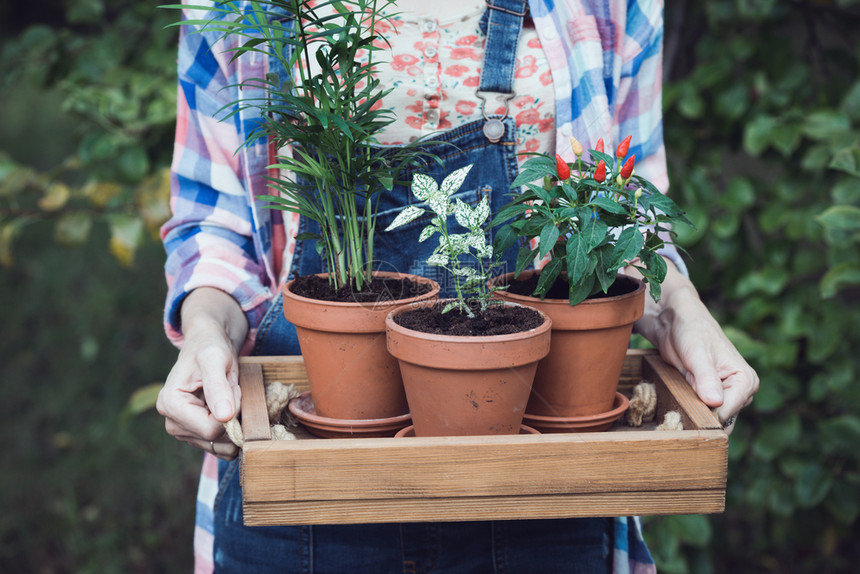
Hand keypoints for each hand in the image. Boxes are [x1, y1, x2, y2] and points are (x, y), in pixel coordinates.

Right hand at [157, 288, 248, 458]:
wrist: (207, 345)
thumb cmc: (210, 347)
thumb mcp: (216, 359)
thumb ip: (218, 387)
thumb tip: (224, 417)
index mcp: (170, 404)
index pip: (211, 429)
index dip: (231, 410)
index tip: (232, 388)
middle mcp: (171, 422)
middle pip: (214, 439)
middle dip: (232, 417)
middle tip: (231, 390)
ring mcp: (182, 431)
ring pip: (220, 445)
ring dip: (233, 424)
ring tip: (227, 398)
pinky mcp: (194, 435)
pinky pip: (220, 446)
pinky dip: (231, 430)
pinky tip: (226, 409)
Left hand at [627, 262, 758, 434]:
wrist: (675, 322)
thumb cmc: (690, 331)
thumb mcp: (697, 354)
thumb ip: (706, 378)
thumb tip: (715, 402)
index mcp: (745, 380)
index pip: (728, 412)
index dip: (706, 416)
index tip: (685, 412)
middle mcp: (740, 391)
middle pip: (722, 421)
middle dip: (700, 420)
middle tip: (677, 414)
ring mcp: (725, 396)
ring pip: (711, 421)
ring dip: (693, 417)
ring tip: (676, 404)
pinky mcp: (709, 397)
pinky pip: (701, 415)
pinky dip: (688, 413)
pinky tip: (676, 403)